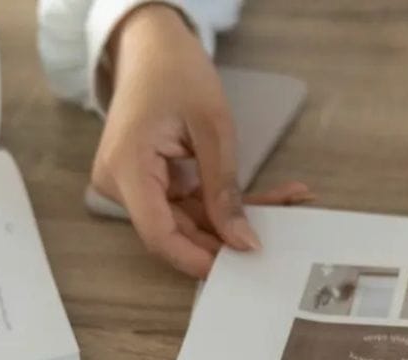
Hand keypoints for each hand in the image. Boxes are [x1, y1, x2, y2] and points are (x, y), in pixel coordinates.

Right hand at [90, 5, 311, 276]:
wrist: (152, 46)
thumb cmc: (176, 73)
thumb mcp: (213, 129)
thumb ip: (224, 189)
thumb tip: (242, 242)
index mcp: (126, 169)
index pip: (158, 234)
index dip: (198, 258)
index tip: (239, 266)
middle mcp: (120, 184)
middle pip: (176, 231)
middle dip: (228, 235)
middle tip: (277, 236)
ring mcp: (133, 184)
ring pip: (188, 219)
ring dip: (235, 216)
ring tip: (287, 201)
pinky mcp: (149, 181)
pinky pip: (188, 202)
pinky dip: (224, 201)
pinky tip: (269, 197)